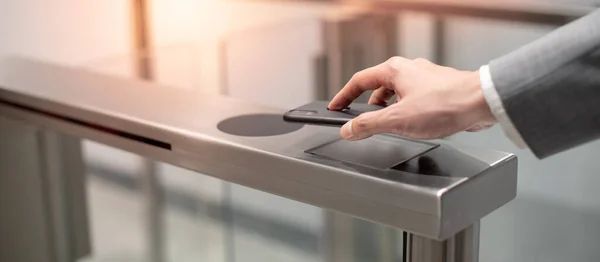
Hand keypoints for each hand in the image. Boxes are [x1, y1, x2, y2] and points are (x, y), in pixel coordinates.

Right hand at [327, 57, 496, 140]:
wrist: (481, 103)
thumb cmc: (446, 104)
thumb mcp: (397, 120)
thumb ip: (368, 125)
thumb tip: (348, 129)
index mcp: (394, 70)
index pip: (359, 81)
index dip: (343, 96)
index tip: (336, 106)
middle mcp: (409, 70)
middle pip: (378, 87)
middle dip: (368, 107)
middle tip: (361, 123)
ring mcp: (425, 79)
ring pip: (397, 94)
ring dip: (389, 111)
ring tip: (388, 127)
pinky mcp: (438, 89)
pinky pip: (413, 100)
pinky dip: (406, 111)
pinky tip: (412, 125)